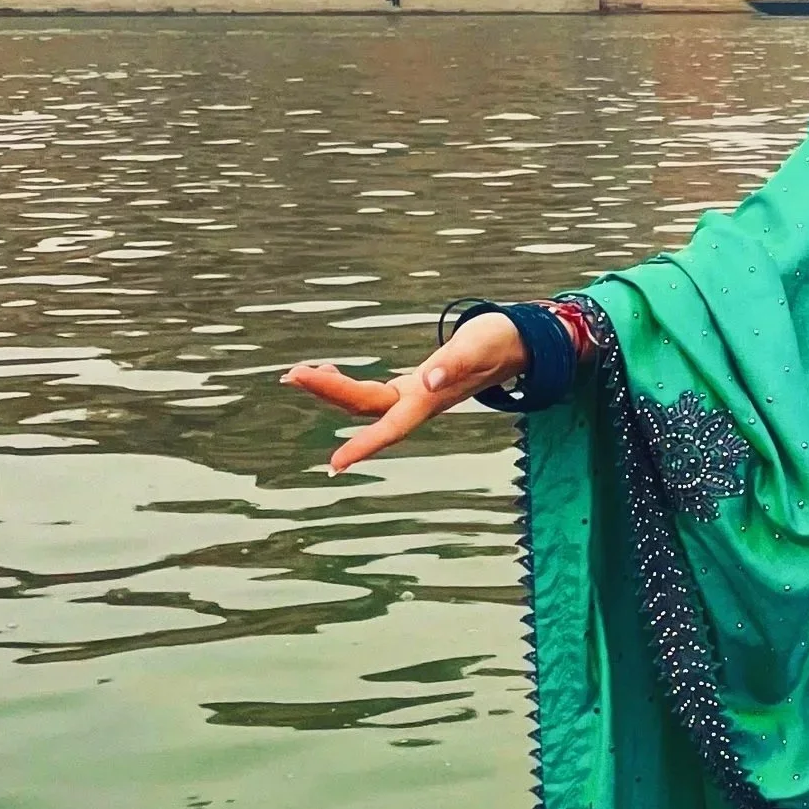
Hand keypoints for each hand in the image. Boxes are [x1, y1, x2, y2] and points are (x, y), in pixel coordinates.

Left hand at [281, 309, 527, 473]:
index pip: (390, 426)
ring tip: (295, 374)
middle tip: (290, 374)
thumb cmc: (499, 342)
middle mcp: (417, 403)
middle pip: (364, 407)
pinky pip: (369, 393)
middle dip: (327, 392)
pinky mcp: (411, 388)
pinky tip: (329, 373)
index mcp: (430, 401)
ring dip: (329, 390)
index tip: (333, 466)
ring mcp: (413, 397)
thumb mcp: (478, 348)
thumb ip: (454, 365)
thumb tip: (429, 381)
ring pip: (363, 402)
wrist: (517, 343)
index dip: (362, 447)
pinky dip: (344, 384)